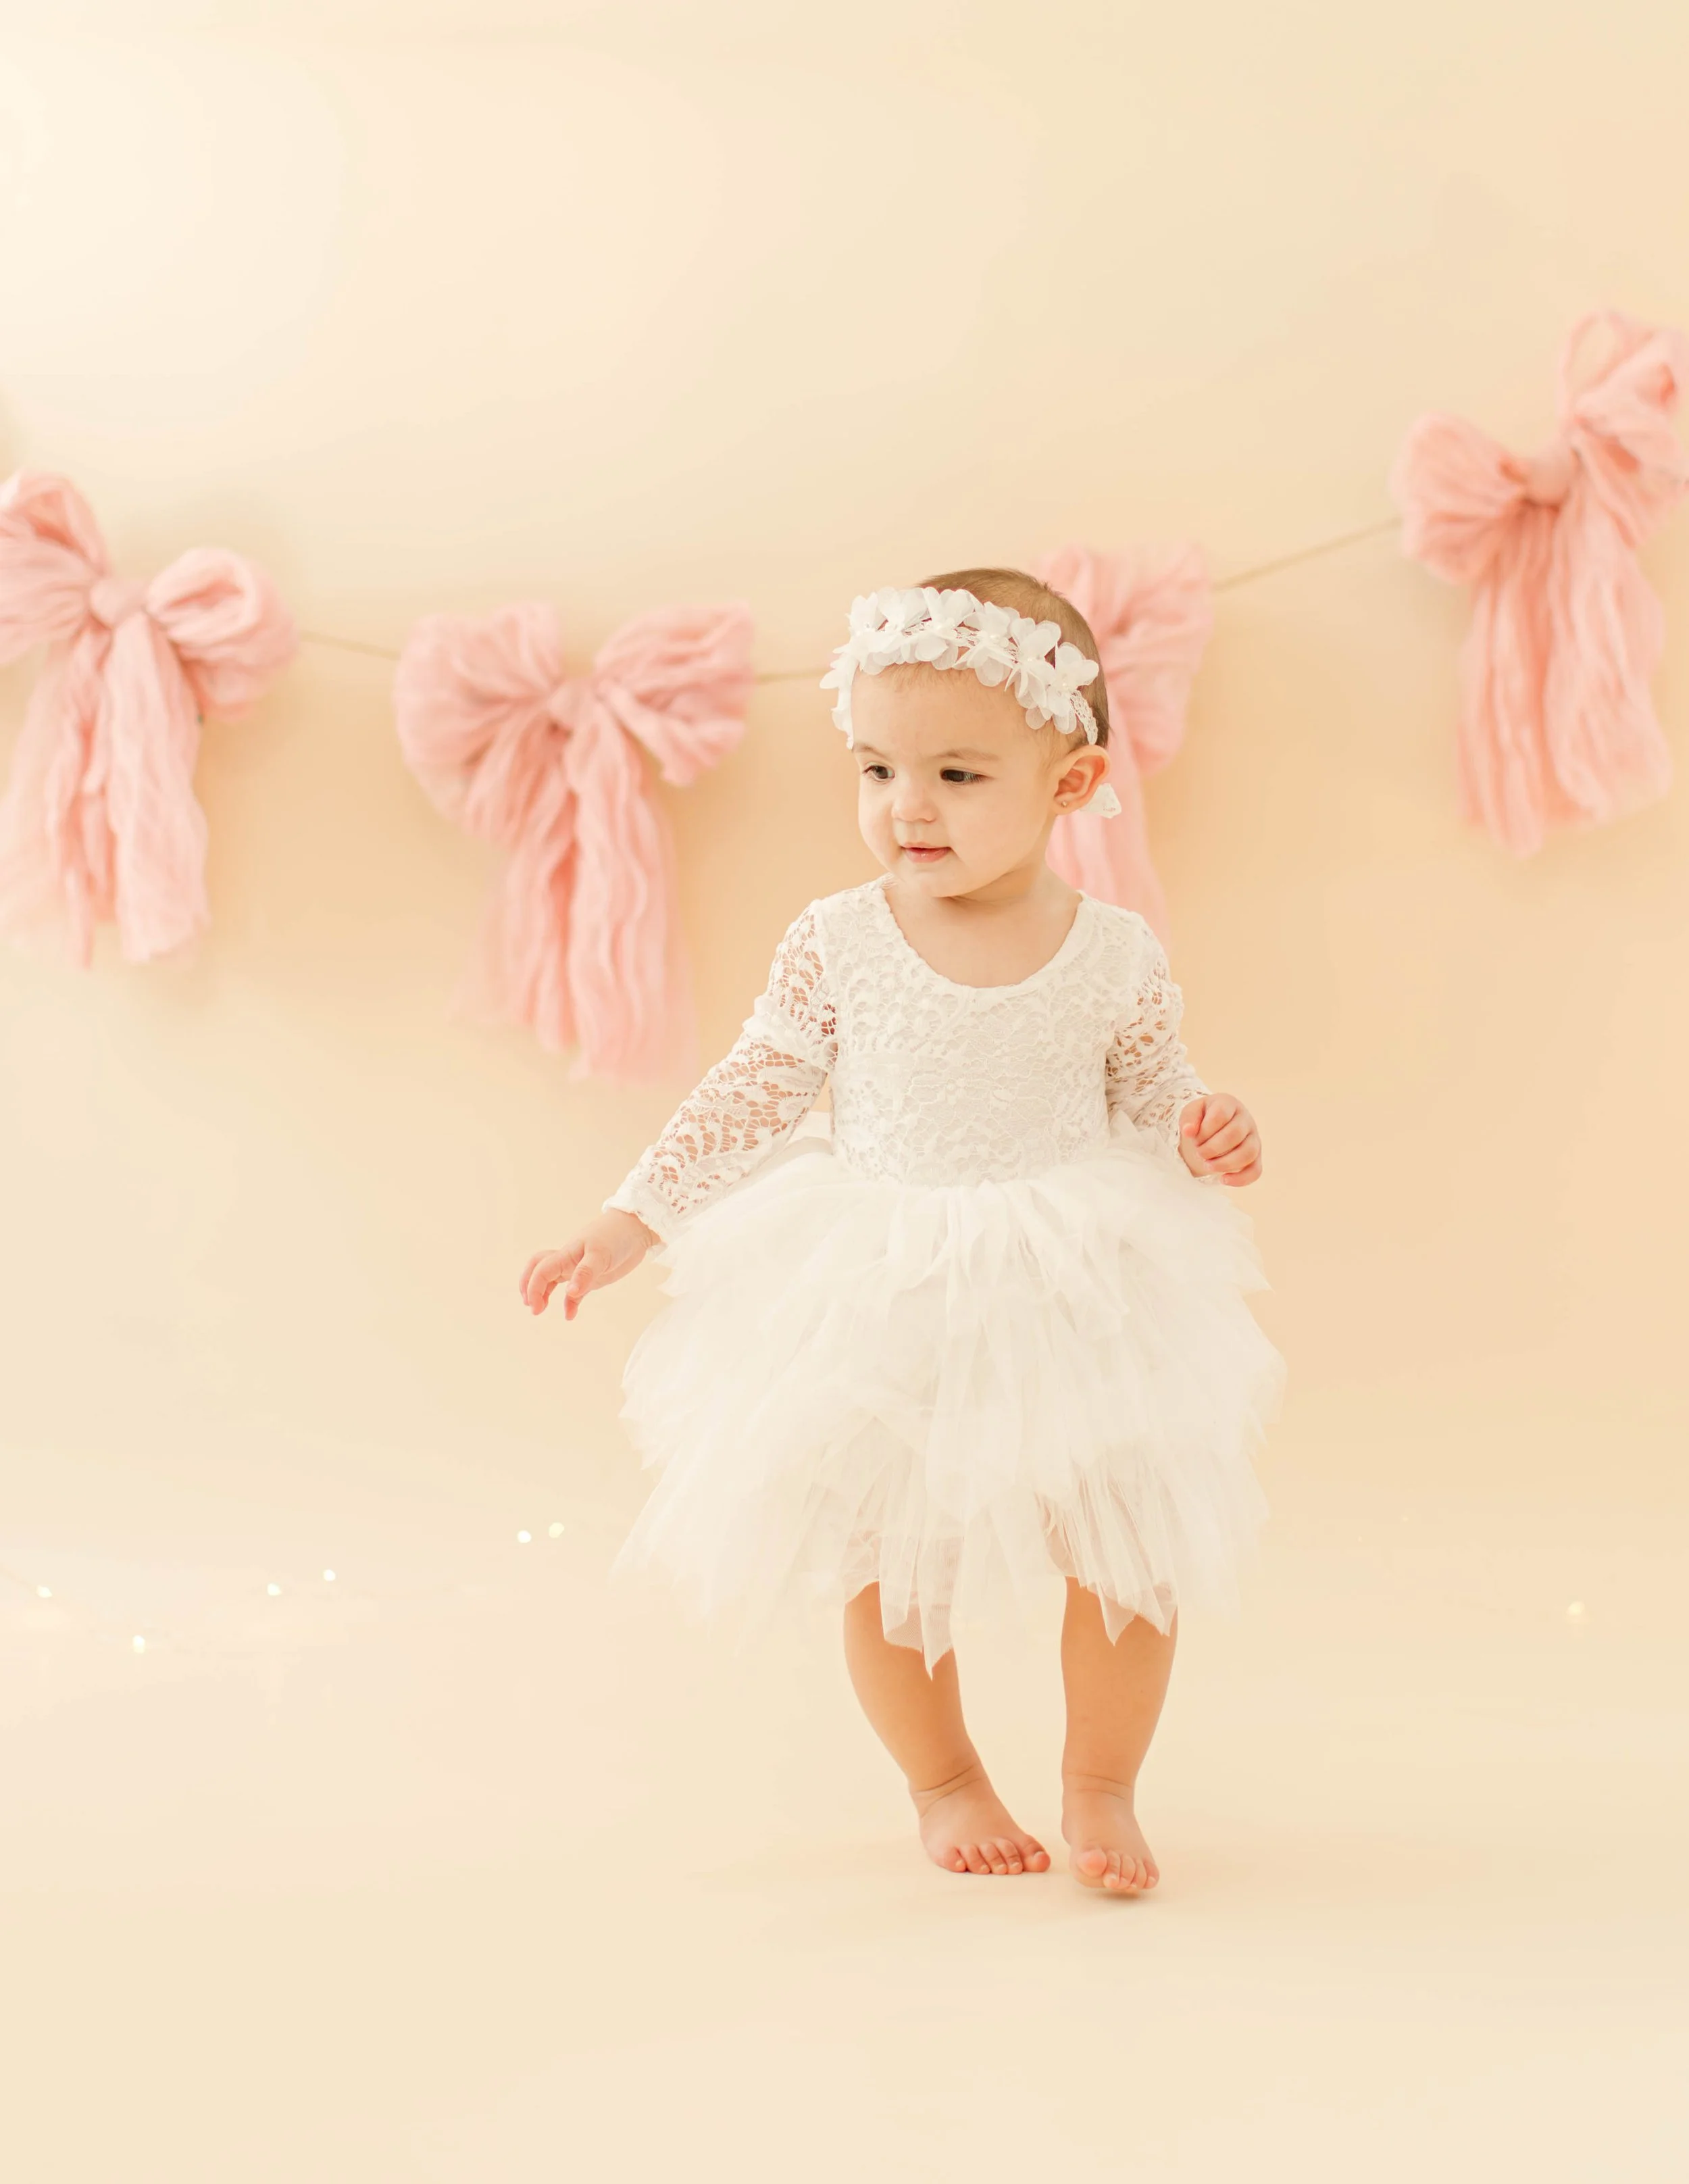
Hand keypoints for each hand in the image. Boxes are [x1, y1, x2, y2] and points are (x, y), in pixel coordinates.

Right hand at [519, 1209, 658, 1320]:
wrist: (636, 1228)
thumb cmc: (616, 1236)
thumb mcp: (601, 1254)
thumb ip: (585, 1273)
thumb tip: (570, 1293)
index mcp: (566, 1255)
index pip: (541, 1271)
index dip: (533, 1288)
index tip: (535, 1307)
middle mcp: (568, 1261)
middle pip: (539, 1270)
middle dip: (529, 1286)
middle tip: (531, 1306)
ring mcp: (579, 1268)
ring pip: (553, 1280)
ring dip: (544, 1293)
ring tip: (540, 1309)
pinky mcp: (592, 1276)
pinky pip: (575, 1292)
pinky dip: (569, 1303)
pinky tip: (569, 1315)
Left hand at [1177, 1094, 1261, 1186]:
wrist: (1213, 1129)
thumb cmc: (1202, 1119)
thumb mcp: (1191, 1112)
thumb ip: (1188, 1118)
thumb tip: (1188, 1131)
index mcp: (1228, 1103)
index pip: (1220, 1115)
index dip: (1204, 1130)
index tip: (1193, 1138)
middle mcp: (1245, 1119)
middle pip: (1235, 1134)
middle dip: (1212, 1148)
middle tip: (1199, 1153)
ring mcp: (1253, 1138)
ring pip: (1248, 1153)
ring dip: (1225, 1163)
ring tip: (1208, 1166)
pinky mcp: (1256, 1157)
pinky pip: (1255, 1170)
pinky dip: (1240, 1179)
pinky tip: (1223, 1180)